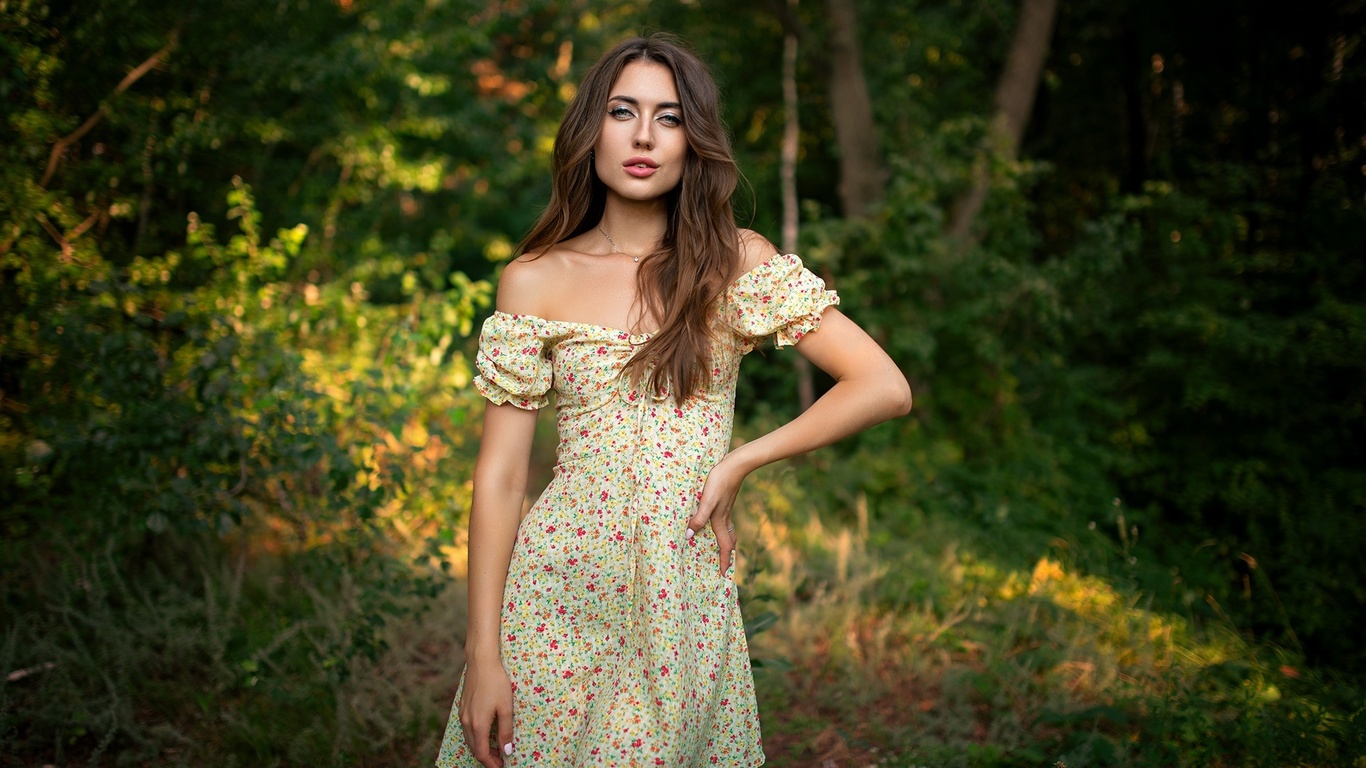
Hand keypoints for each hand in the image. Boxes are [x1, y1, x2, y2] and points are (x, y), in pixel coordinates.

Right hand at [459, 657, 513, 766]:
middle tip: (500, 760)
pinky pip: (467, 730)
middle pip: (474, 749)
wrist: (481, 662)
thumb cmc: (496, 682)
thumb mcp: (506, 707)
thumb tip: (507, 750)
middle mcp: (467, 722)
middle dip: (487, 758)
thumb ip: (506, 730)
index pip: (482, 753)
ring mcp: (462, 715)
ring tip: (495, 749)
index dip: (491, 763)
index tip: (501, 766)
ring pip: (470, 740)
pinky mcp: (462, 708)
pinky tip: (486, 734)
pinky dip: (476, 738)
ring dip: (481, 748)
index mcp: (478, 724)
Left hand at [687, 453, 748, 577]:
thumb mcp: (707, 501)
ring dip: (725, 540)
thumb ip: (699, 519)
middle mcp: (724, 517)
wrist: (735, 465)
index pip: (724, 546)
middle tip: (724, 564)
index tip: (723, 574)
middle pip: (728, 540)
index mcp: (720, 520)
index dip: (723, 561)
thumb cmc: (720, 481)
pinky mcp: (725, 499)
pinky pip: (724, 519)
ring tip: (720, 546)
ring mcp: (726, 508)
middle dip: (726, 554)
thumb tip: (689, 537)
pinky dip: (721, 526)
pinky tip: (714, 520)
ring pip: (727, 530)